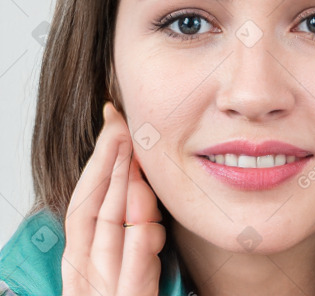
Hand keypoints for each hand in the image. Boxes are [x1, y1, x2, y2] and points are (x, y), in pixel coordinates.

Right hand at [61, 102, 165, 294]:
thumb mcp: (123, 259)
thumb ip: (128, 226)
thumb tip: (137, 181)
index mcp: (82, 258)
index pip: (86, 199)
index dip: (98, 159)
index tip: (112, 121)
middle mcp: (85, 273)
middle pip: (90, 208)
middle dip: (105, 162)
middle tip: (120, 122)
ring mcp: (103, 293)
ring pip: (106, 235)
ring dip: (117, 191)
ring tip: (130, 151)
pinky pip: (129, 276)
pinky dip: (135, 246)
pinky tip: (147, 222)